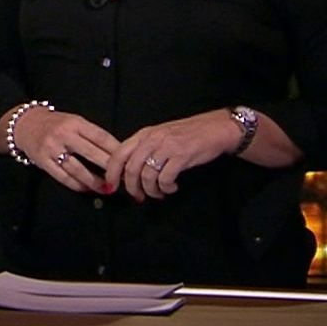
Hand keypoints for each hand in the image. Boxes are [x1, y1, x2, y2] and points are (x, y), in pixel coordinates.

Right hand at [11, 106, 118, 193]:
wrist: (25, 125)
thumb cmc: (55, 124)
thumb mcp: (73, 122)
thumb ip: (91, 135)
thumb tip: (116, 153)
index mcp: (75, 122)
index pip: (101, 137)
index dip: (116, 150)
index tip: (128, 161)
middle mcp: (63, 134)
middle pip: (92, 153)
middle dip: (109, 168)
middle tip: (122, 179)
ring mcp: (52, 148)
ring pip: (78, 169)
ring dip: (94, 181)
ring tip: (107, 188)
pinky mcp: (43, 161)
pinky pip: (63, 177)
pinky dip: (77, 185)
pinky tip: (87, 189)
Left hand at [109, 111, 239, 200]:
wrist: (216, 128)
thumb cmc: (187, 134)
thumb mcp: (160, 137)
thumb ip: (143, 149)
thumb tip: (127, 173)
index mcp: (143, 134)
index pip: (118, 154)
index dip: (111, 173)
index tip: (111, 187)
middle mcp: (152, 139)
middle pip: (130, 169)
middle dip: (132, 188)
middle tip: (138, 197)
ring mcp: (166, 147)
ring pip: (147, 176)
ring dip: (151, 191)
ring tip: (159, 193)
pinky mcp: (181, 156)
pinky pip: (165, 179)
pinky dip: (166, 188)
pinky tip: (172, 187)